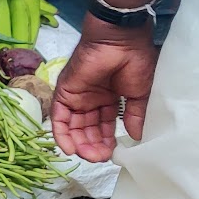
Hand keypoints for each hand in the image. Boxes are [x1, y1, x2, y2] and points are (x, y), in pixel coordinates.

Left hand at [51, 16, 158, 161]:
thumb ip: (135, 116)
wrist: (121, 40)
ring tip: (88, 156)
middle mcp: (91, 98)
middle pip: (88, 129)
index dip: (107, 141)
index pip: (104, 126)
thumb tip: (136, 138)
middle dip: (93, 145)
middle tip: (99, 159)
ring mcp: (77, 96)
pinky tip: (70, 149)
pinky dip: (62, 133)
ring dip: (79, 143)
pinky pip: (59, 116)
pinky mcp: (65, 92)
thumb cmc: (135, 61)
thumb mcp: (139, 94)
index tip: (113, 155)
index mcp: (109, 98)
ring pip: (73, 126)